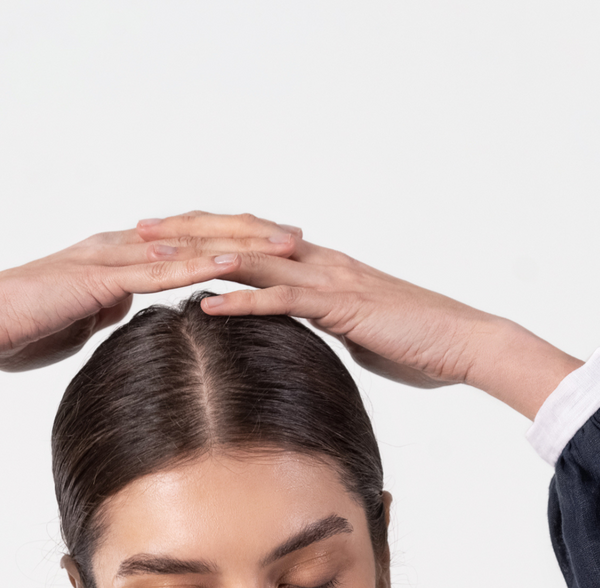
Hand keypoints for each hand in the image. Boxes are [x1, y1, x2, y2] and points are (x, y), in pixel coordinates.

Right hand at [0, 219, 299, 373]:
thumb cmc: (16, 330)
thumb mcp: (74, 322)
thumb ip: (102, 310)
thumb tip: (121, 310)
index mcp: (115, 258)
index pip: (185, 243)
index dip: (230, 243)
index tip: (272, 248)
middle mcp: (118, 247)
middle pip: (197, 233)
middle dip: (250, 234)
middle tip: (298, 235)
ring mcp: (109, 259)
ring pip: (186, 246)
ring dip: (238, 245)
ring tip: (283, 245)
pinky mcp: (98, 279)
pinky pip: (157, 272)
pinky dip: (197, 267)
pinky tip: (232, 266)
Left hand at [136, 212, 581, 418]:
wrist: (463, 343)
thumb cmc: (416, 344)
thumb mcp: (355, 334)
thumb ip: (322, 327)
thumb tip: (297, 338)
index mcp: (318, 266)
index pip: (250, 241)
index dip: (203, 235)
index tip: (159, 237)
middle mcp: (318, 261)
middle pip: (239, 237)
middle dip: (185, 232)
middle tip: (136, 229)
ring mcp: (329, 279)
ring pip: (252, 260)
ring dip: (199, 257)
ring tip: (152, 257)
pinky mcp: (341, 305)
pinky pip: (283, 301)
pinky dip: (242, 301)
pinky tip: (205, 304)